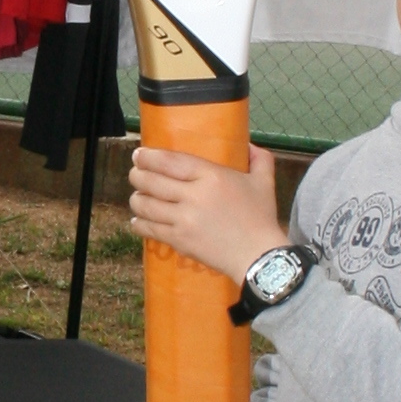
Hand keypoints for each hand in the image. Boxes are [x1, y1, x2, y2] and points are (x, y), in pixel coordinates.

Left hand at [126, 138, 291, 288]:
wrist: (258, 256)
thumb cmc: (261, 218)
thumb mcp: (265, 182)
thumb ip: (259, 158)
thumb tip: (248, 145)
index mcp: (211, 176)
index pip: (169, 161)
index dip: (148, 157)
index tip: (139, 155)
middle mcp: (193, 196)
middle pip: (150, 181)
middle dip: (136, 175)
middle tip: (135, 174)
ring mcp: (183, 220)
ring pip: (145, 204)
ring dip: (136, 199)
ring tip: (138, 196)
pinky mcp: (179, 240)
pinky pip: (148, 228)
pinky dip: (139, 222)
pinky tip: (139, 220)